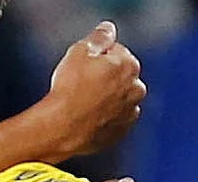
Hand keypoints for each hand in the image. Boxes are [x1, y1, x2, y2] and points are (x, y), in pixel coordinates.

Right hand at [44, 22, 146, 155]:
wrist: (62, 128)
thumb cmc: (69, 90)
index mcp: (129, 66)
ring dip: (106, 100)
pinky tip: (86, 119)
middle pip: (121, 78)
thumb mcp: (79, 52)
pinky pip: (113, 122)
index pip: (116, 53)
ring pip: (119, 101)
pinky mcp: (119, 134)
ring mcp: (128, 114)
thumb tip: (107, 31)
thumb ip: (98, 38)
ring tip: (82, 104)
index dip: (97, 57)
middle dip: (105, 79)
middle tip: (80, 84)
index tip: (82, 64)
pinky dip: (104, 120)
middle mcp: (135, 90)